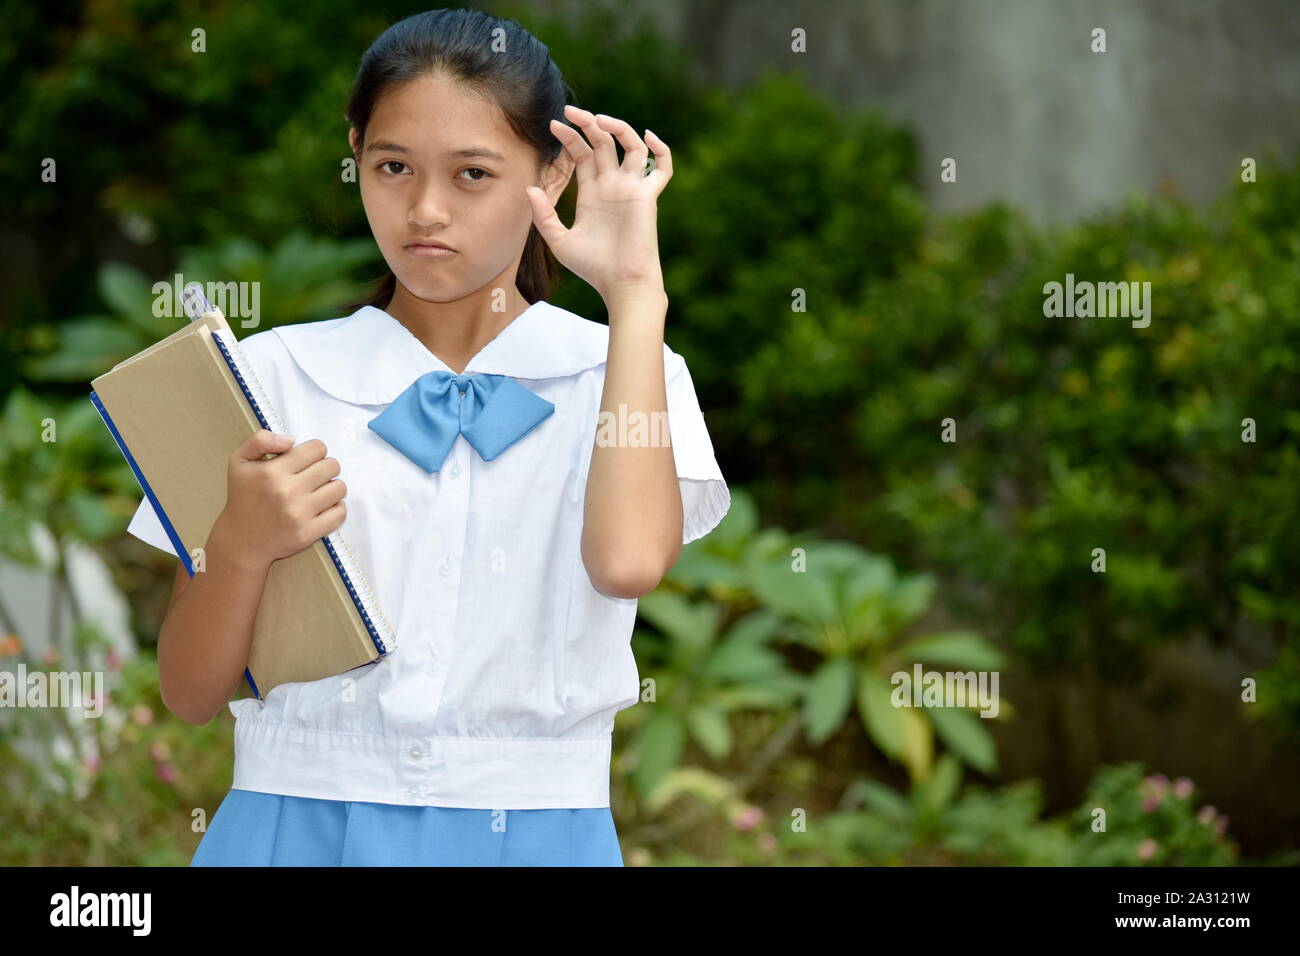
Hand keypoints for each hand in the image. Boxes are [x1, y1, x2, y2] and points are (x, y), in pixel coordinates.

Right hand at [217, 430, 346, 569]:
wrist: (240, 541)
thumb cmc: (243, 498)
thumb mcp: (239, 461)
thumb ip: (260, 440)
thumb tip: (292, 440)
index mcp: (272, 471)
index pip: (317, 448)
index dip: (313, 452)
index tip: (306, 460)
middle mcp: (287, 491)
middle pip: (332, 466)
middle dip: (324, 468)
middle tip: (312, 476)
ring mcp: (299, 514)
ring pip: (339, 488)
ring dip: (332, 487)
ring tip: (317, 492)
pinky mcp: (308, 533)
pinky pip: (340, 512)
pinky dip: (335, 509)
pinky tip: (321, 508)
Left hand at [525, 104, 671, 303]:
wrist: (620, 283)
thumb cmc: (593, 267)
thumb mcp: (559, 240)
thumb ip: (544, 215)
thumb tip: (531, 187)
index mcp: (592, 193)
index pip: (582, 154)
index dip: (569, 138)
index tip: (554, 126)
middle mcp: (612, 186)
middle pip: (603, 144)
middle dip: (588, 124)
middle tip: (570, 111)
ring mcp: (631, 189)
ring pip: (630, 146)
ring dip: (617, 128)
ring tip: (599, 119)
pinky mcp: (647, 196)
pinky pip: (661, 168)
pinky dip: (660, 150)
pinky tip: (647, 135)